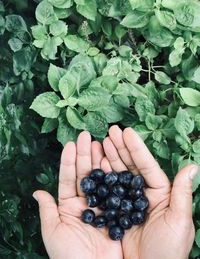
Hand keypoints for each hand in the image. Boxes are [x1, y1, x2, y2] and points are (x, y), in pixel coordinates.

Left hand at [33, 131, 122, 258]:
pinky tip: (113, 162)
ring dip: (99, 161)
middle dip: (85, 155)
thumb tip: (37, 192)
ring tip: (100, 143)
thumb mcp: (53, 233)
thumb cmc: (69, 256)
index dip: (68, 161)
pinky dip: (114, 177)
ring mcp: (101, 205)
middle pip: (85, 174)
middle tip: (87, 137)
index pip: (67, 178)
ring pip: (100, 179)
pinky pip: (114, 191)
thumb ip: (47, 211)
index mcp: (68, 206)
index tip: (70, 144)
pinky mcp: (116, 212)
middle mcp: (85, 202)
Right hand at [102, 125, 197, 258]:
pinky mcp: (114, 211)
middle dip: (120, 147)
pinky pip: (107, 190)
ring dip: (110, 157)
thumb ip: (182, 193)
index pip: (147, 165)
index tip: (127, 132)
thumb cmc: (168, 251)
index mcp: (159, 193)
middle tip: (111, 131)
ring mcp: (127, 201)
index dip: (136, 148)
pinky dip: (101, 176)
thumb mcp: (180, 221)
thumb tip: (192, 166)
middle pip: (130, 165)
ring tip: (100, 142)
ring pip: (117, 174)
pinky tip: (96, 163)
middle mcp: (142, 193)